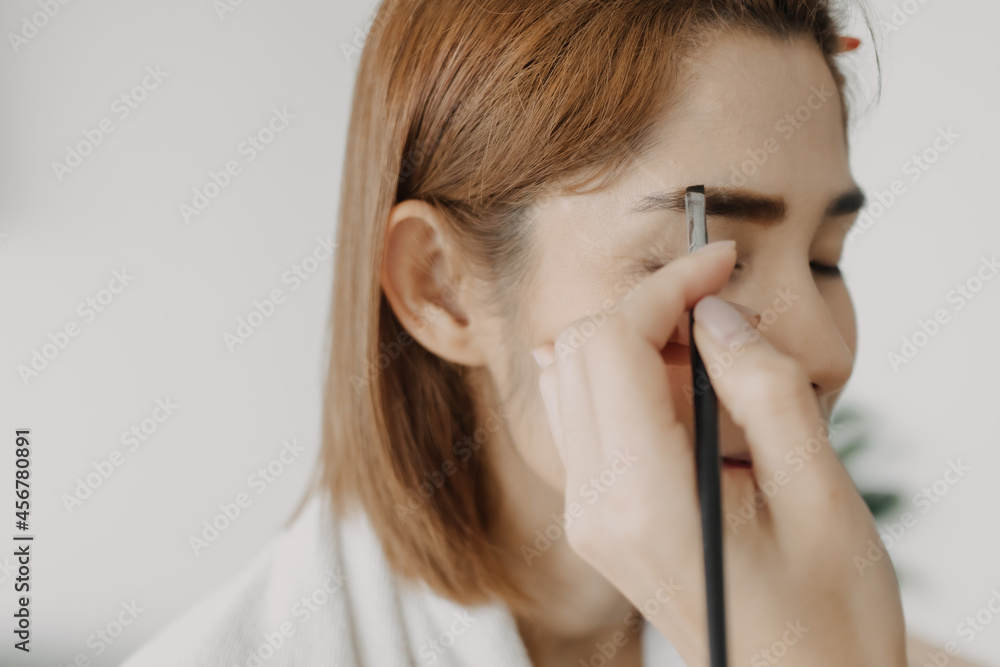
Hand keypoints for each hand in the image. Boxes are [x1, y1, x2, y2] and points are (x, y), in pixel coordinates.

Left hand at [533, 240, 906, 665]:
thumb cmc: (827, 613)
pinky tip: (690, 400)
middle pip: (579, 351)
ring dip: (640, 346)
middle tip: (725, 319)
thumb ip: (763, 387)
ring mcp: (587, 515)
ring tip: (716, 369)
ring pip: (575, 378)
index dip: (665, 287)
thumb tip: (713, 312)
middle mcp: (595, 505)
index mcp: (643, 498)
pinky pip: (587, 417)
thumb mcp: (819, 492)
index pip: (611, 344)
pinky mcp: (597, 517)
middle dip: (649, 311)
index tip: (721, 261)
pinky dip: (631, 382)